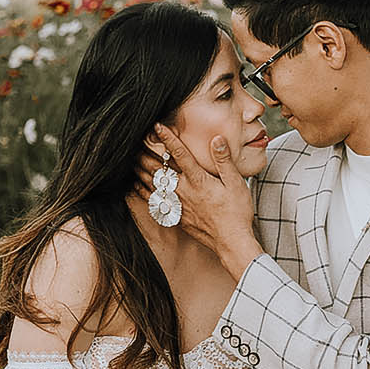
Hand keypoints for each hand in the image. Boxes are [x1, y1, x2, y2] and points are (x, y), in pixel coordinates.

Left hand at [135, 125, 258, 273]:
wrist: (231, 242)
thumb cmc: (236, 212)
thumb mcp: (236, 183)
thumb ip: (224, 160)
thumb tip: (216, 139)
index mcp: (198, 180)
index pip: (180, 154)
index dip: (168, 138)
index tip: (158, 126)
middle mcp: (184, 191)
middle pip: (160, 169)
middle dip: (147, 154)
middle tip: (137, 142)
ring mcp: (178, 205)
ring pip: (154, 185)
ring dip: (142, 171)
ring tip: (133, 160)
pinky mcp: (177, 217)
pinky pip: (155, 203)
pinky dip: (144, 192)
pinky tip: (138, 186)